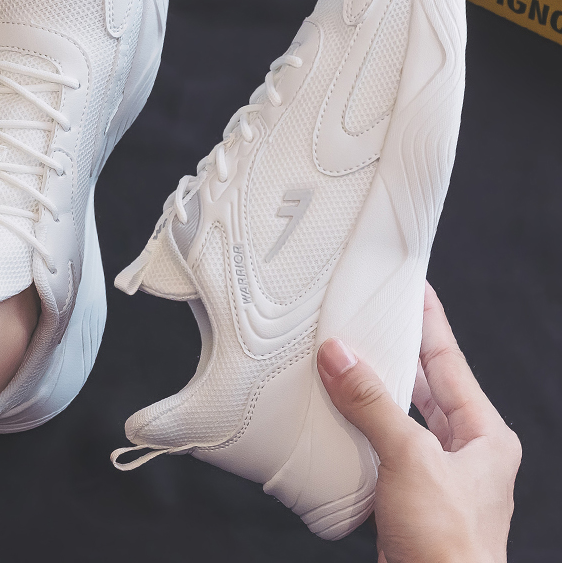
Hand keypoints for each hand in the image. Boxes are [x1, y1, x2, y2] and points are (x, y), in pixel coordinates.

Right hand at [317, 282, 520, 562]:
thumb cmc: (449, 545)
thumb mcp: (411, 459)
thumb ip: (373, 404)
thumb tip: (340, 356)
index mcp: (483, 434)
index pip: (451, 359)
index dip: (430, 320)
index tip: (412, 287)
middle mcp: (464, 449)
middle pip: (427, 382)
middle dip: (399, 348)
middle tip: (374, 314)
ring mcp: (435, 471)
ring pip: (403, 412)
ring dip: (375, 386)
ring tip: (350, 353)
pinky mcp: (408, 491)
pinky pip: (383, 441)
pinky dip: (361, 422)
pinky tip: (340, 410)